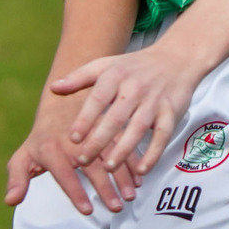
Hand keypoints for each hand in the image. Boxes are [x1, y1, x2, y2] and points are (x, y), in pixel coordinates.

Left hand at [7, 87, 138, 215]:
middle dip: (104, 187)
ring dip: (122, 175)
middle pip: (90, 164)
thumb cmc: (41, 139)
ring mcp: (91, 130)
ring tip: (129, 196)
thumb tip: (10, 201)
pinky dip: (132, 160)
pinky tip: (139, 178)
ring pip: (110, 153)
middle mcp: (72, 138)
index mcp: (49, 147)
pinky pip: (122, 141)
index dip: (74, 190)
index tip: (87, 211)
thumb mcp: (24, 157)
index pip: (62, 171)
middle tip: (116, 207)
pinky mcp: (107, 125)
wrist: (58, 100)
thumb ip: (17, 180)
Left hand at [51, 44, 203, 178]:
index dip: (85, 119)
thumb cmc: (133, 66)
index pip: (97, 99)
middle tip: (83, 160)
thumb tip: (53, 88)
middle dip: (99, 141)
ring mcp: (154, 101)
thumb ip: (79, 77)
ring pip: (138, 129)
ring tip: (107, 168)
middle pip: (115, 118)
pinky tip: (141, 170)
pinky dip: (153, 154)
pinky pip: (162, 136)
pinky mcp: (172, 113)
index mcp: (115, 75)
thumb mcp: (105, 65)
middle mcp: (134, 88)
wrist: (175, 59)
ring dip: (123, 151)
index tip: (72, 138)